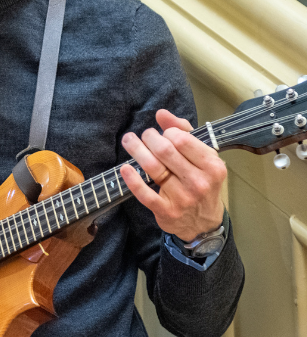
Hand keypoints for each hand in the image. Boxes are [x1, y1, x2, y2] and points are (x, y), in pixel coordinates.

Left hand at [120, 109, 225, 241]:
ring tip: (129, 141)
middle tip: (143, 135)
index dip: (167, 132)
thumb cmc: (201, 181)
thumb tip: (162, 113)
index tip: (163, 133)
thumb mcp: (202, 156)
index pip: (182, 139)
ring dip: (136, 150)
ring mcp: (182, 198)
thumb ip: (184, 131)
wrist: (203, 223)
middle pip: (164, 151)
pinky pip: (144, 193)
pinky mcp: (166, 211)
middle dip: (149, 137)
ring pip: (153, 168)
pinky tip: (125, 168)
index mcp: (212, 166)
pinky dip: (132, 179)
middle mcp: (199, 182)